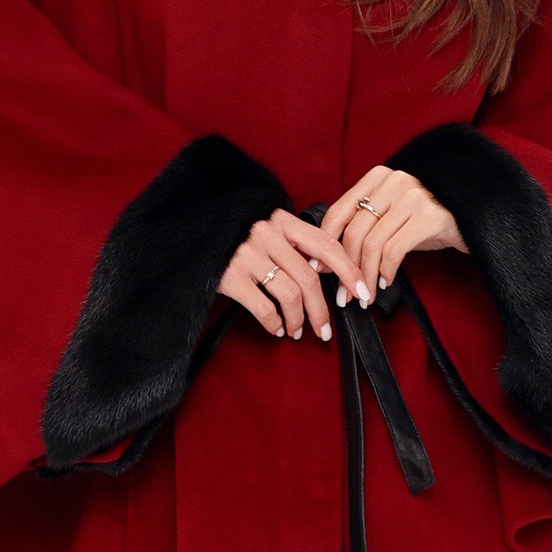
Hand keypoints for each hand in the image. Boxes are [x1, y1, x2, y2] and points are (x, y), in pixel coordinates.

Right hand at [217, 208, 368, 340]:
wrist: (189, 234)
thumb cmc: (233, 236)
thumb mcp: (265, 228)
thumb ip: (293, 243)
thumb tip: (327, 272)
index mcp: (282, 220)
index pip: (326, 245)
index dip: (349, 271)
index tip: (363, 294)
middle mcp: (267, 234)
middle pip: (310, 278)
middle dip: (321, 310)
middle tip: (324, 330)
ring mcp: (248, 254)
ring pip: (290, 295)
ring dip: (298, 320)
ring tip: (296, 331)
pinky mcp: (230, 275)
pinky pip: (264, 307)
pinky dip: (274, 323)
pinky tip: (276, 329)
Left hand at [317, 166, 467, 301]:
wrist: (474, 218)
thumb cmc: (428, 220)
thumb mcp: (393, 215)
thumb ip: (365, 223)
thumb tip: (329, 256)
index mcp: (377, 177)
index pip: (339, 212)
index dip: (325, 244)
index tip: (319, 269)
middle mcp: (394, 182)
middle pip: (354, 231)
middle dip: (345, 269)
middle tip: (343, 295)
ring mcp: (413, 197)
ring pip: (372, 244)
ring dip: (365, 277)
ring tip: (365, 296)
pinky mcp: (429, 216)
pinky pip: (395, 250)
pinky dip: (386, 272)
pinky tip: (387, 282)